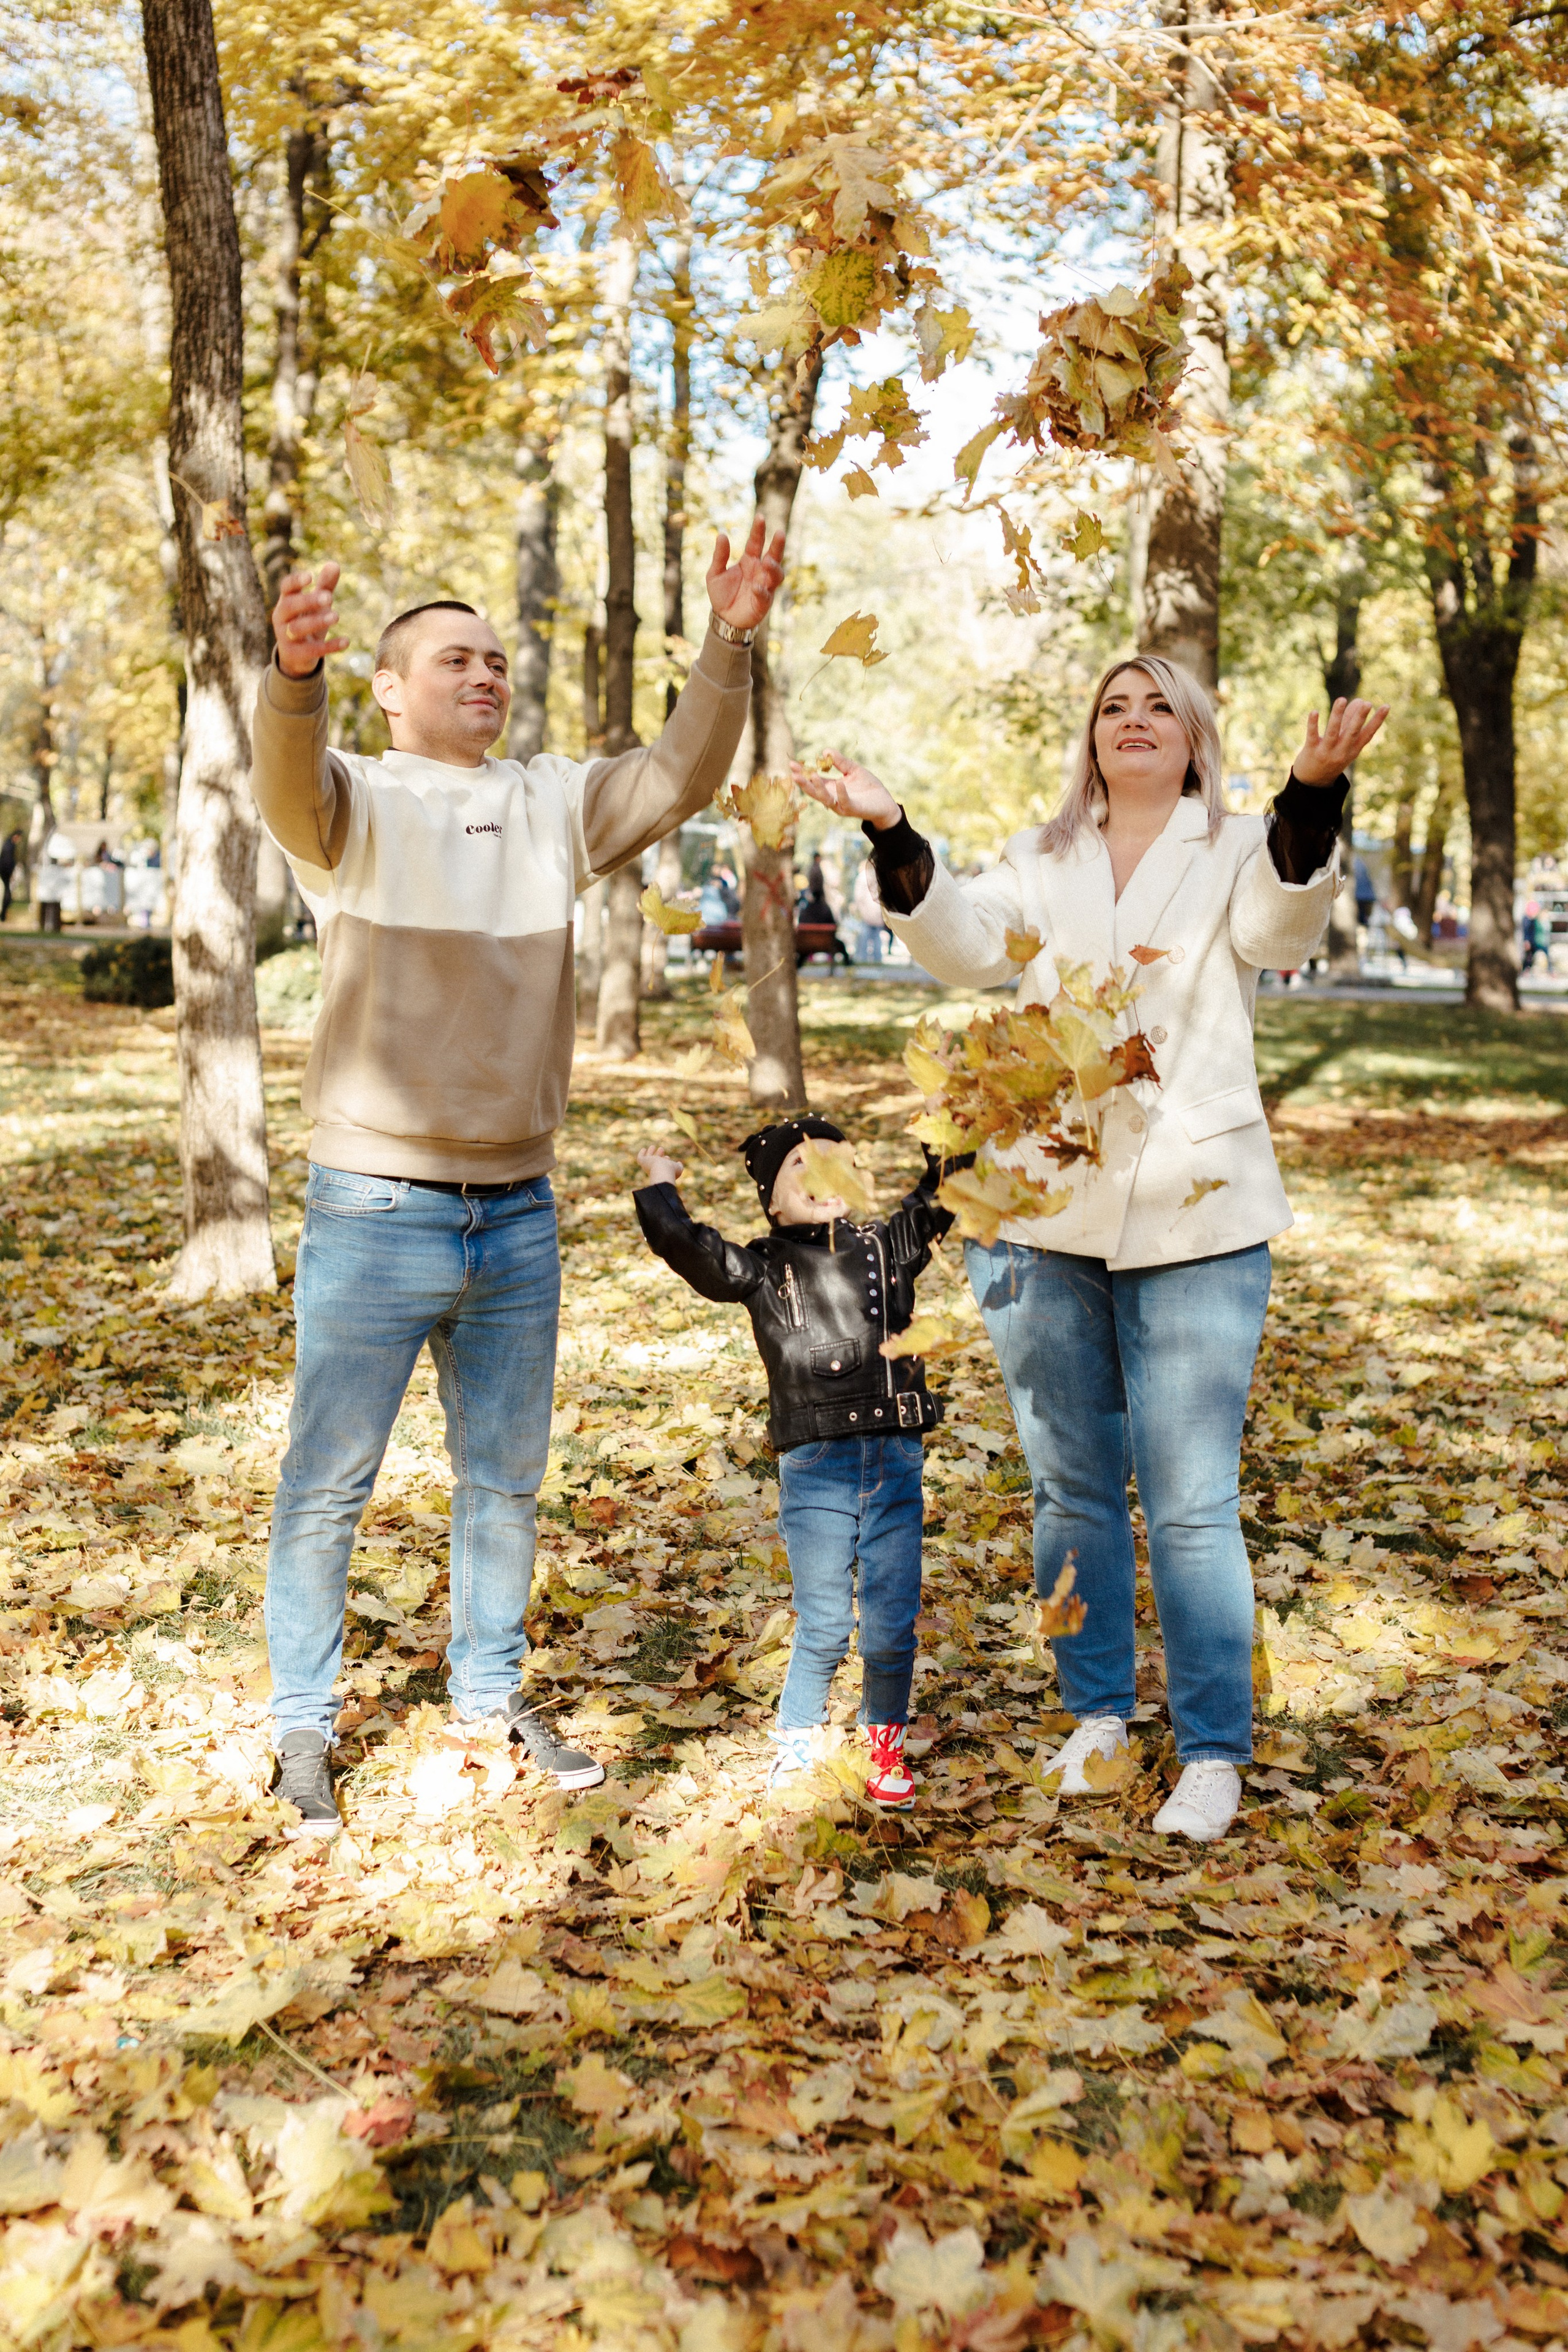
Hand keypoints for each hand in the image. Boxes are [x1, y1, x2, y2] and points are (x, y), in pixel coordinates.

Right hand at [273, 563, 346, 678]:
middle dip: (308, 601)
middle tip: (329, 598)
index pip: (286, 588)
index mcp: (285, 601)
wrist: (296, 657)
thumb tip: (334, 564)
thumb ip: (324, 586)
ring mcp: (285, 637)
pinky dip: (329, 646)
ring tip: (336, 616)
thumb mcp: (315, 606)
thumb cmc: (306, 622)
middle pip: (289, 606)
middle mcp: (281, 618)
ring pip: (297, 629)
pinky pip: (311, 650)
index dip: (295, 581)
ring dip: (317, 622)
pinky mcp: (295, 655)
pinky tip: (346, 641)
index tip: (310, 577)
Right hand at [637, 1144, 684, 1185]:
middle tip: (661, 1149)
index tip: (667, 1157)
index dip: (665, 1160)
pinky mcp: (643, 1162)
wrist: (662, 1171)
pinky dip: (641, 1154)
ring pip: (648, 1158)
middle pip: (655, 1161)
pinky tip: (643, 1149)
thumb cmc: (671, 1171)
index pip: (662, 1165)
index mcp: (662, 1171)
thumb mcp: (678, 1168)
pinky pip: (640, 1158)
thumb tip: (678, 1163)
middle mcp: (655, 1168)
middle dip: (659, 1154)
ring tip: (653, 1146)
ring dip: (650, 1152)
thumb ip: (679, 1166)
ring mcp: (648, 1165)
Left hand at [707, 517, 784, 632]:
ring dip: (774, 568)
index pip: (756, 542)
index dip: (758, 530)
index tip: (760, 516)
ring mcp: (764, 586)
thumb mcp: (715, 573)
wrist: (723, 618)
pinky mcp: (763, 603)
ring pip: (776, 575)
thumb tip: (722, 535)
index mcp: (749, 560)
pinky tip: (756, 586)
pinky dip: (762, 591)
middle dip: (777, 545)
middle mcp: (760, 571)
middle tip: (780, 533)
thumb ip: (720, 556)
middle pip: (773, 555)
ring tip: (767, 562)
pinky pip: (765, 595)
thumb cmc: (721, 594)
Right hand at [790, 749, 900, 830]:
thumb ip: (841, 762)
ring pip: (825, 799)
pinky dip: (841, 793)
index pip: (814, 780)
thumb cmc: (868, 787)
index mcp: (831, 788)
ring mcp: (841, 805)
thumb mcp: (854, 770)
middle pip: (814, 791)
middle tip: (794, 772)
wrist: (885, 803)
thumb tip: (825, 751)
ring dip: (818, 788)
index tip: (792, 763)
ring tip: (812, 775)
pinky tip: (839, 782)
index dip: (803, 772)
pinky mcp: (853, 809)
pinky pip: (845, 802)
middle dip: (803, 782)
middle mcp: (833, 798)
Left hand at [1293, 696, 1388, 783]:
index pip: (1368, 734)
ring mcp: (1326, 752)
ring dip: (1337, 715)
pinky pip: (1312, 735)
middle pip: (1352, 733)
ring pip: (1332, 732)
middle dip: (1359, 718)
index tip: (1386, 706)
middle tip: (1367, 703)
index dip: (1377, 720)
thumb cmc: (1332, 757)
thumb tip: (1360, 700)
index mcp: (1353, 749)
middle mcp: (1341, 751)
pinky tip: (1314, 711)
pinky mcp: (1311, 750)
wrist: (1314, 782)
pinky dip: (1313, 724)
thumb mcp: (1345, 743)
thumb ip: (1350, 721)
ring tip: (1341, 699)